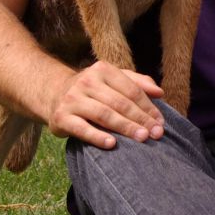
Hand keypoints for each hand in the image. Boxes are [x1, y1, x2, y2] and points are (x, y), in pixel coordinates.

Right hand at [45, 60, 165, 148]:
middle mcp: (87, 82)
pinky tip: (112, 144)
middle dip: (141, 119)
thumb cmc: (92, 89)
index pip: (131, 90)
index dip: (148, 106)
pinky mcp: (61, 117)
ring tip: (142, 138)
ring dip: (125, 127)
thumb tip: (160, 92)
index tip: (160, 122)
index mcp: (103, 70)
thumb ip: (138, 82)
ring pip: (104, 115)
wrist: (53, 94)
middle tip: (156, 133)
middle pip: (120, 103)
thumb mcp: (113, 79)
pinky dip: (97, 137)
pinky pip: (82, 129)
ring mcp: (72, 99)